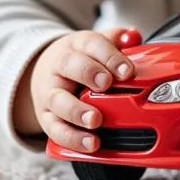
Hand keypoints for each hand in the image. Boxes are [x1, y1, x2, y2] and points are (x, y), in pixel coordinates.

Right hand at [14, 27, 136, 151]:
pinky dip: (71, 138)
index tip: (127, 70)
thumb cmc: (79, 59)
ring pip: (58, 100)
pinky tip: (90, 144)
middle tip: (106, 84)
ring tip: (95, 121)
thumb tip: (134, 36)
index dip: (109, 56)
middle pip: (70, 65)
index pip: (92, 44)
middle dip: (89, 74)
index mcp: (76, 46)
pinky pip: (54, 129)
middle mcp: (59, 67)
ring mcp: (50, 93)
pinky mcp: (46, 117)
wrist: (44, 72)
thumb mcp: (95, 45)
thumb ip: (116, 40)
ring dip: (77, 111)